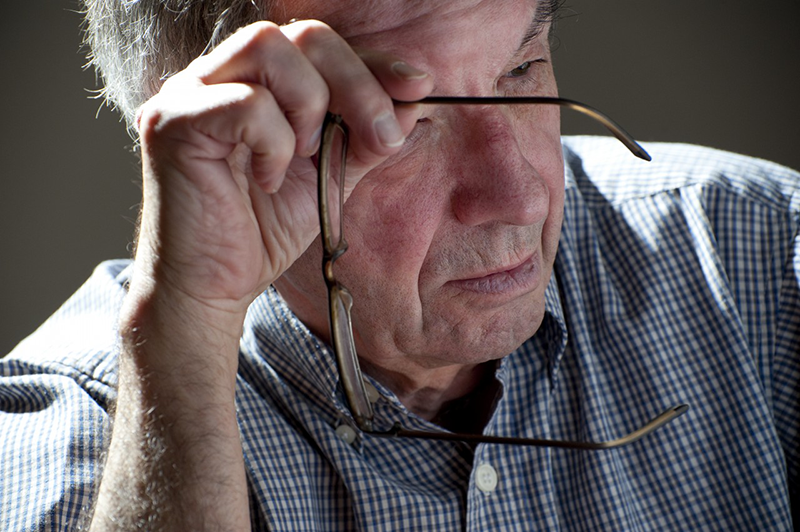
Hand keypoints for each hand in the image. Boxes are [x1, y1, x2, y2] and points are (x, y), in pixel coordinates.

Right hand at [132, 19, 432, 325]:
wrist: (213, 287)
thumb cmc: (262, 232)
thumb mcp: (329, 176)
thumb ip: (363, 136)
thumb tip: (411, 99)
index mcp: (254, 82)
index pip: (319, 45)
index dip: (373, 62)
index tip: (417, 85)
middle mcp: (218, 75)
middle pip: (300, 34)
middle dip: (356, 82)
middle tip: (378, 136)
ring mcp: (189, 93)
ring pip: (268, 47)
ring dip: (310, 104)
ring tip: (306, 155)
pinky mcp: (172, 123)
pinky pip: (246, 103)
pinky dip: (275, 143)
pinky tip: (269, 180)